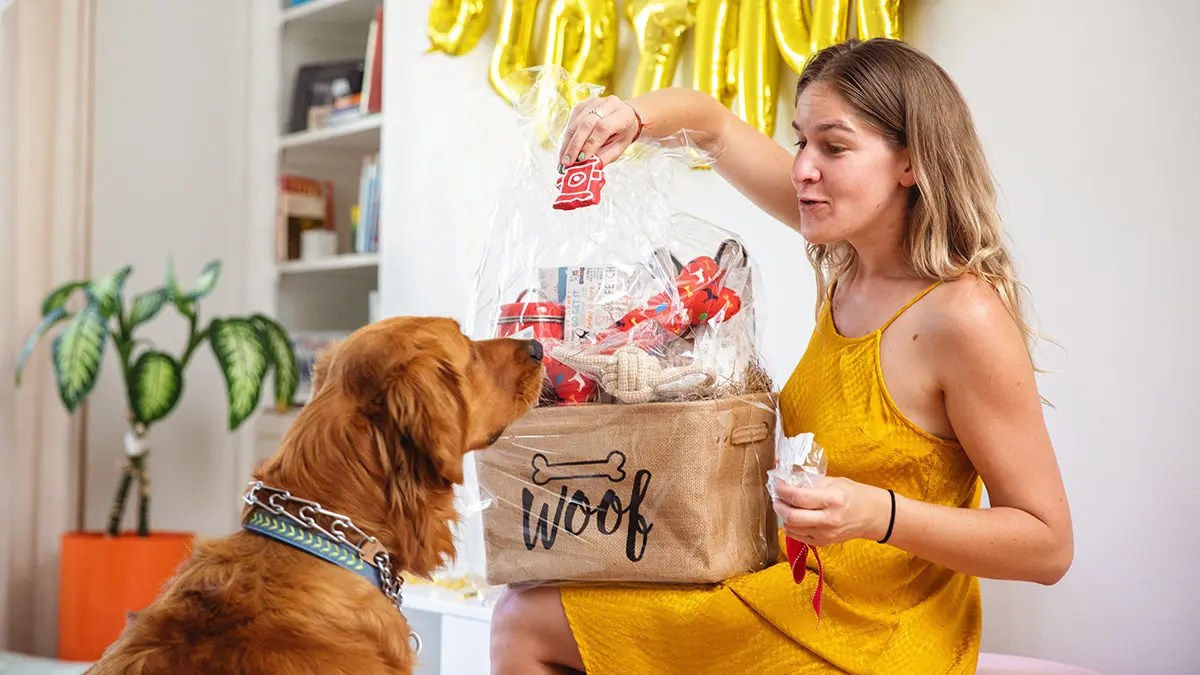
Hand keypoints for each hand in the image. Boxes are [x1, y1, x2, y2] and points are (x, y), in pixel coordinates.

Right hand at [558, 95, 640, 170]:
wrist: (623, 117)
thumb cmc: (622, 134)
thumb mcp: (618, 148)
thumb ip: (603, 157)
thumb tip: (584, 166)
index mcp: (622, 114)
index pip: (603, 128)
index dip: (590, 144)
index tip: (580, 159)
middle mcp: (608, 104)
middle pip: (586, 124)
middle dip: (575, 145)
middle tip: (567, 162)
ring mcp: (594, 102)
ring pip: (576, 123)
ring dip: (568, 143)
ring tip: (563, 159)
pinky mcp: (582, 105)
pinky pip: (571, 121)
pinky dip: (567, 138)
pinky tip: (565, 150)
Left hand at [772, 477, 891, 546]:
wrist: (873, 516)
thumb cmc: (855, 495)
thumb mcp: (835, 482)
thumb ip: (812, 483)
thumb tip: (789, 480)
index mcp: (833, 500)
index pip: (799, 497)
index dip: (783, 490)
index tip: (778, 483)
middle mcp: (829, 519)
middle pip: (792, 516)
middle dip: (778, 505)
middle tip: (777, 497)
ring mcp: (826, 534)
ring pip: (792, 528)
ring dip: (782, 516)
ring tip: (783, 505)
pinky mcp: (823, 543)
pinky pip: (798, 537)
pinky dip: (790, 527)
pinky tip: (793, 517)